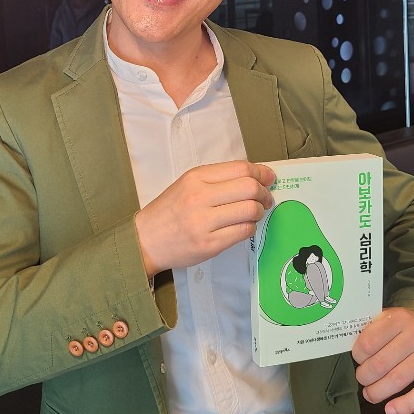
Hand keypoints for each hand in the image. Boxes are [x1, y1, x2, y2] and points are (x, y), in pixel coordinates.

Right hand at [135, 160, 274, 275]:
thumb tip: (258, 175)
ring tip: (254, 213)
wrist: (145, 239)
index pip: (240, 168)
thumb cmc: (170, 210)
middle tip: (265, 198)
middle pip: (249, 188)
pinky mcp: (209, 245)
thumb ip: (219, 178)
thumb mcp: (188, 184)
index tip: (268, 178)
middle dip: (264, 193)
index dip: (261, 173)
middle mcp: (199, 197)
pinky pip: (243, 232)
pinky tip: (243, 225)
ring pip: (250, 210)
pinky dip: (250, 227)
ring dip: (259, 211)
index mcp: (196, 177)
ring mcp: (204, 222)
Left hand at [351, 307, 413, 413]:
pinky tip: (390, 410)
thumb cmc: (404, 327)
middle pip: (381, 364)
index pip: (369, 342)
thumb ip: (371, 330)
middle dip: (365, 376)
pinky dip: (405, 406)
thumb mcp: (387, 318)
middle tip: (362, 378)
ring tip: (370, 394)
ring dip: (378, 392)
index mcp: (398, 318)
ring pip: (398, 379)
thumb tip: (350, 349)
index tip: (357, 359)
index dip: (358, 356)